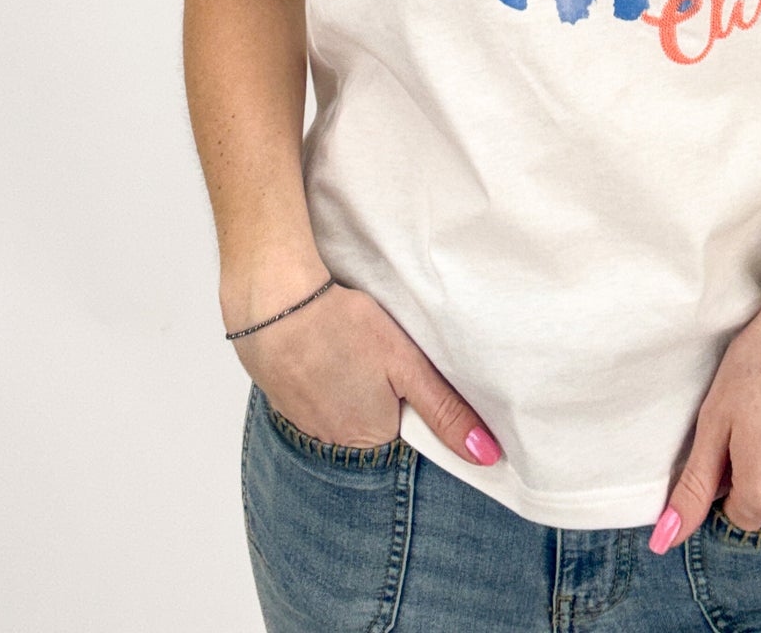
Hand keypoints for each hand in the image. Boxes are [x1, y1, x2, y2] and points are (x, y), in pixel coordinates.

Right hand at [226, 275, 502, 466]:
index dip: (414, 407)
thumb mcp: (407, 367)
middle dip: (382, 399)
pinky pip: (313, 400)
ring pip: (342, 413)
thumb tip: (486, 456)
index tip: (410, 379)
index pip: (407, 438)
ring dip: (351, 390)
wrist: (274, 304)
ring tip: (353, 353)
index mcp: (370, 440)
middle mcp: (333, 444)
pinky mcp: (282, 400)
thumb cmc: (343, 331)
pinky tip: (325, 354)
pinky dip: (322, 381)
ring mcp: (302, 424)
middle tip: (379, 358)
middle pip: (374, 427)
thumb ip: (445, 411)